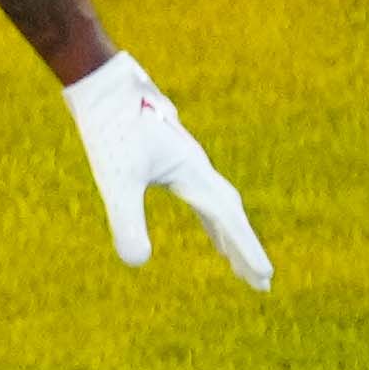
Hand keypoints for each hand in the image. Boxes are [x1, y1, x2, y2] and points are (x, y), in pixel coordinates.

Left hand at [62, 53, 268, 286]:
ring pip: (218, 204)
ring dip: (229, 233)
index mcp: (192, 173)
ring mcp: (186, 161)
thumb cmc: (109, 130)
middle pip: (230, 214)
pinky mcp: (171, 157)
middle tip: (260, 282)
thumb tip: (137, 263)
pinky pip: (201, 194)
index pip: (228, 219)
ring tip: (236, 262)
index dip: (246, 249)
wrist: (103, 86)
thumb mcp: (115, 180)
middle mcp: (197, 167)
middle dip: (244, 248)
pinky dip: (209, 216)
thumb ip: (126, 221)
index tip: (264, 277)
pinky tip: (208, 224)